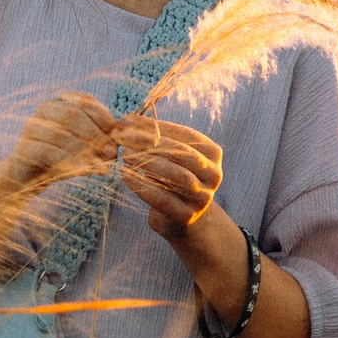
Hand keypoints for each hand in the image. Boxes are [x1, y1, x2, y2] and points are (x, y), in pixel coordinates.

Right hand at [0, 91, 122, 196]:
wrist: (29, 179)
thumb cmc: (62, 159)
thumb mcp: (86, 147)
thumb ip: (102, 139)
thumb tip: (122, 138)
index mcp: (61, 102)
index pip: (84, 101)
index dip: (103, 117)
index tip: (118, 137)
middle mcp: (44, 110)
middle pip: (72, 114)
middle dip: (95, 134)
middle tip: (112, 154)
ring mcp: (30, 128)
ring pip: (59, 133)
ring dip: (84, 151)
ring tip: (101, 166)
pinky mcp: (22, 149)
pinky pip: (46, 152)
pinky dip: (68, 162)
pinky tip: (83, 171)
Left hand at [115, 117, 222, 243]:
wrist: (179, 217)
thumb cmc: (169, 178)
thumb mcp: (167, 156)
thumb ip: (154, 140)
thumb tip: (126, 121)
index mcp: (212, 153)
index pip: (185, 135)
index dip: (156, 126)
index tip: (128, 120)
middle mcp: (213, 174)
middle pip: (183, 154)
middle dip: (150, 143)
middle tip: (123, 137)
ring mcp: (203, 197)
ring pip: (177, 176)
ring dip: (148, 162)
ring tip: (124, 154)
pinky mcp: (187, 215)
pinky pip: (163, 198)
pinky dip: (142, 185)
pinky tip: (125, 175)